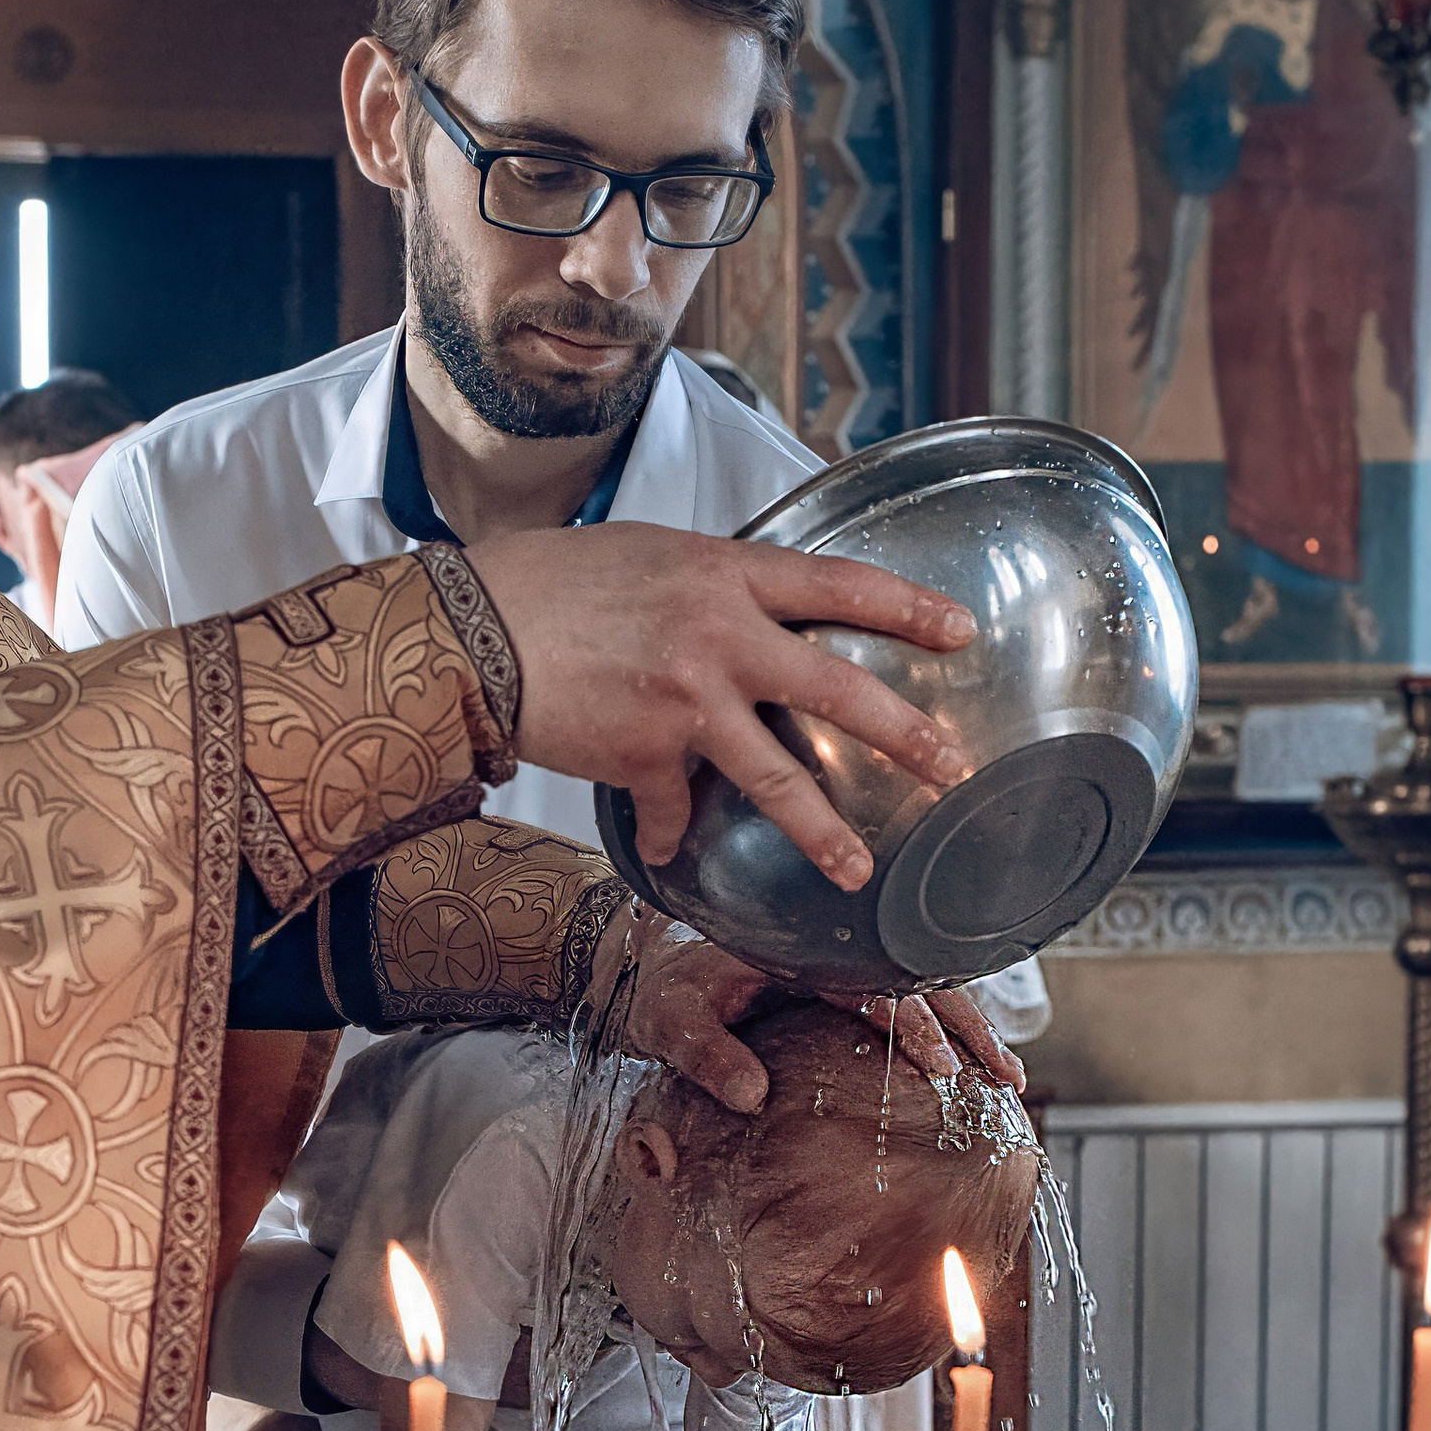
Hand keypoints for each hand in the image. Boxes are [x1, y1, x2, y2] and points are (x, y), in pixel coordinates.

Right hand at [468, 521, 974, 880]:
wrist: (472, 633)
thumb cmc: (548, 586)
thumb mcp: (648, 559)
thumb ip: (710, 589)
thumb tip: (749, 616)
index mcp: (723, 574)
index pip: (838, 585)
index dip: (906, 608)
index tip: (959, 630)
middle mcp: (717, 636)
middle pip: (836, 690)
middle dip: (904, 733)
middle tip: (950, 764)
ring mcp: (686, 702)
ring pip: (776, 779)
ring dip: (823, 832)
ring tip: (858, 871)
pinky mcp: (644, 756)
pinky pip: (669, 811)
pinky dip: (664, 831)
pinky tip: (663, 845)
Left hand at [604, 917, 1026, 1119]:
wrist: (646, 969)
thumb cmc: (660, 992)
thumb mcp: (670, 1022)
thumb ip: (706, 1056)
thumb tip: (750, 1096)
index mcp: (799, 951)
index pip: (874, 983)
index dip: (912, 1022)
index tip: (942, 1065)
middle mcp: (832, 954)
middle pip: (920, 980)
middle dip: (970, 1026)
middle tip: (1007, 1074)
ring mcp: (842, 970)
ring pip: (924, 989)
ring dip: (970, 1026)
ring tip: (1010, 1073)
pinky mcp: (843, 989)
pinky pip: (906, 1000)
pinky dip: (946, 1027)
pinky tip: (973, 1061)